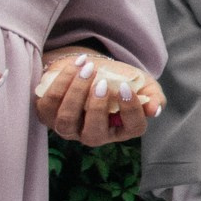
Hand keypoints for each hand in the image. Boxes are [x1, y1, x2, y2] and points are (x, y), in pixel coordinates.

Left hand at [33, 50, 161, 145]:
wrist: (87, 67)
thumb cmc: (116, 78)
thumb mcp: (140, 83)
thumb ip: (153, 95)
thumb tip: (154, 111)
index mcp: (122, 129)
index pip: (133, 128)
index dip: (130, 111)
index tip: (125, 88)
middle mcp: (94, 135)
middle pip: (93, 133)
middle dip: (97, 107)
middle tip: (102, 82)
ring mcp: (68, 128)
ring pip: (66, 120)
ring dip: (76, 93)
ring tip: (87, 69)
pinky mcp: (47, 115)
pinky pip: (49, 103)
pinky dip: (63, 81)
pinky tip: (76, 65)